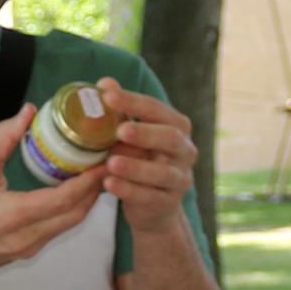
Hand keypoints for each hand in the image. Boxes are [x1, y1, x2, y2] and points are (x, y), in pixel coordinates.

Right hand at [0, 110, 106, 288]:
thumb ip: (4, 138)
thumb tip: (28, 111)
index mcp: (13, 214)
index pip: (65, 198)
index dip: (90, 180)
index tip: (104, 159)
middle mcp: (26, 236)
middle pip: (76, 214)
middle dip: (96, 190)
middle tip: (108, 164)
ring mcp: (28, 248)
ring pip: (69, 224)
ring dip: (86, 201)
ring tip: (96, 175)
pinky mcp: (27, 253)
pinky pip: (57, 230)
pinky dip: (71, 211)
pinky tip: (73, 193)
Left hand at [97, 86, 199, 234]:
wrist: (153, 206)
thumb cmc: (140, 161)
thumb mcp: (130, 136)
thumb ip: (121, 111)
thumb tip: (105, 83)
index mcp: (176, 126)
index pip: (157, 109)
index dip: (134, 102)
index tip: (108, 96)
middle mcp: (185, 150)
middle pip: (171, 138)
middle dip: (145, 133)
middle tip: (120, 131)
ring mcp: (181, 179)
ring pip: (164, 172)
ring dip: (136, 167)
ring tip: (110, 162)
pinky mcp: (170, 203)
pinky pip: (152, 197)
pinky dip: (129, 191)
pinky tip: (109, 184)